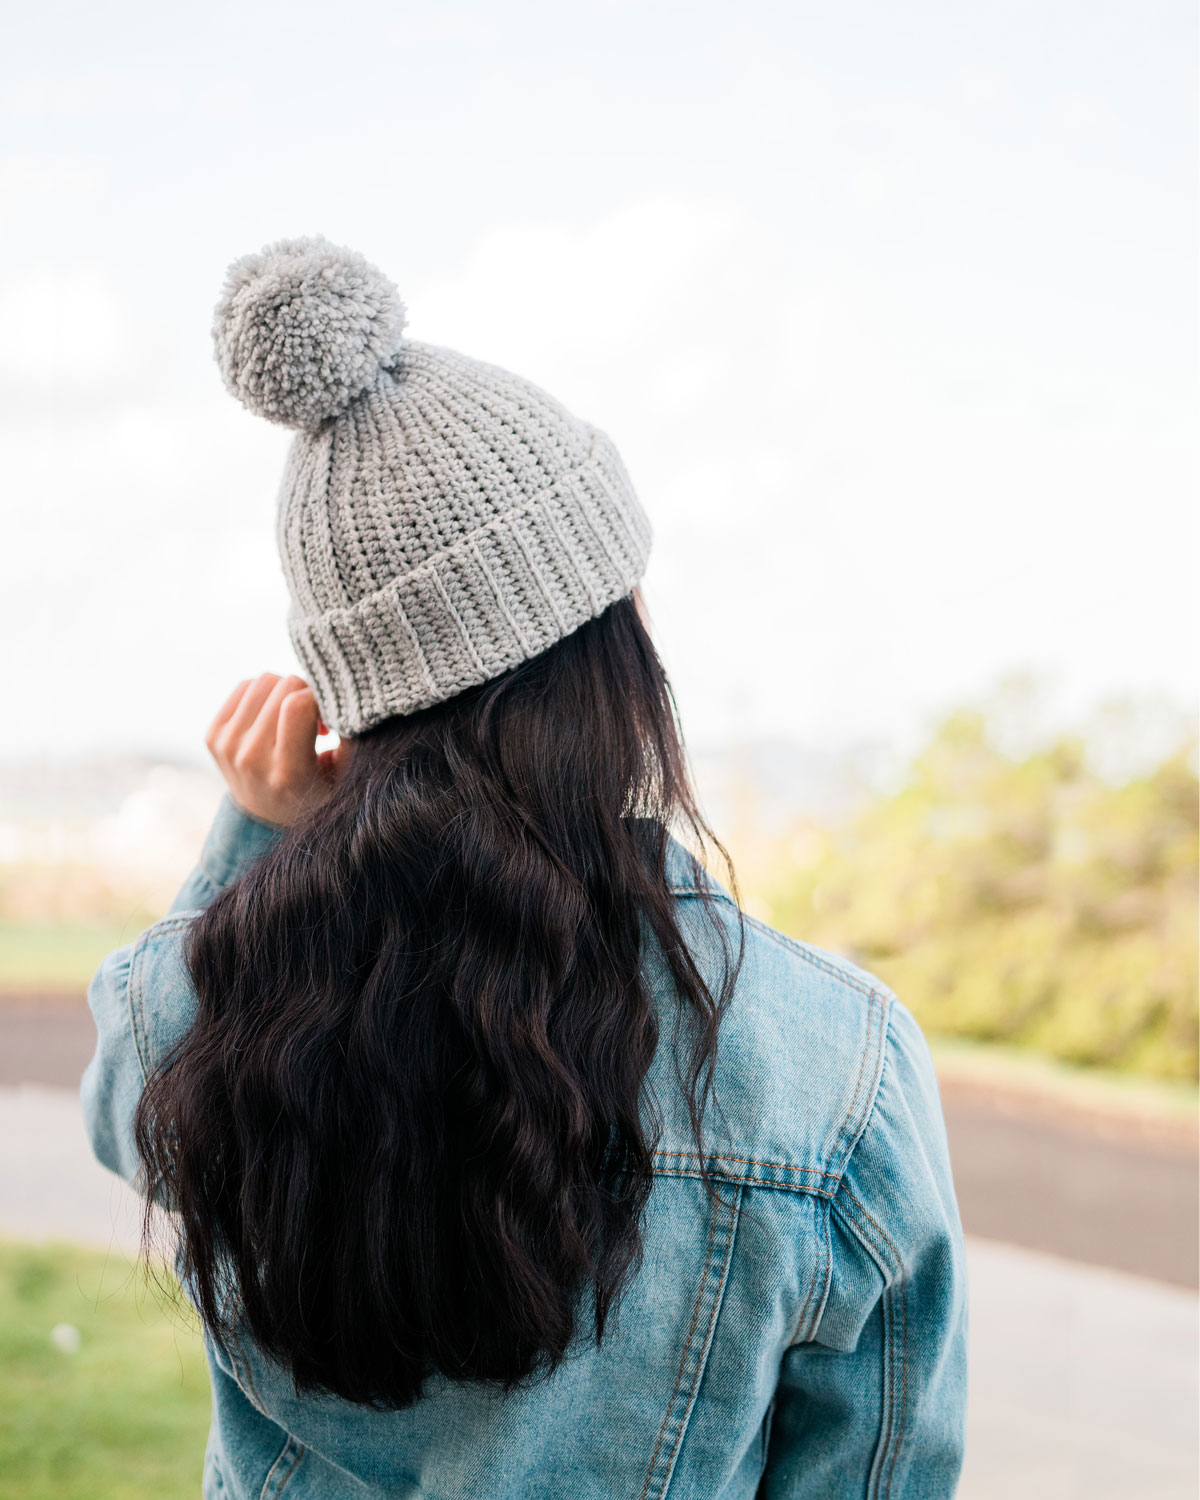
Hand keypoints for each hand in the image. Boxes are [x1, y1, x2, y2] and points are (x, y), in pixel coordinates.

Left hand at [205, 673, 353, 826]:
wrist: (265, 816)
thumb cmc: (314, 793)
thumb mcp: (342, 778)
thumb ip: (351, 742)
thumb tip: (344, 700)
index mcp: (287, 773)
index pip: (297, 706)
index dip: (319, 698)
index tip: (328, 715)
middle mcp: (252, 759)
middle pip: (283, 688)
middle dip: (306, 693)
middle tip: (314, 718)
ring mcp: (228, 746)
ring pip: (264, 681)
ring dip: (285, 691)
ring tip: (293, 717)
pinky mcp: (213, 735)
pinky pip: (245, 686)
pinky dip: (265, 694)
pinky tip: (273, 716)